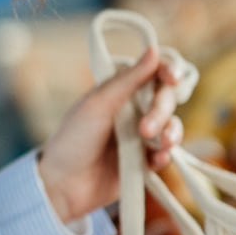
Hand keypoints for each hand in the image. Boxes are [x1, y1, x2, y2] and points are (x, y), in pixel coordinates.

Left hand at [37, 47, 183, 223]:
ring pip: (172, 126)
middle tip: (144, 129)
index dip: (168, 72)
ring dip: (171, 133)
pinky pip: (166, 154)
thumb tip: (154, 49)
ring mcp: (141, 136)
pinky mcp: (144, 161)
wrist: (64, 185)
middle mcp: (134, 110)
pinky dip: (164, 156)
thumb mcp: (99, 104)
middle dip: (161, 111)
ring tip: (159, 145)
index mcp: (120, 90)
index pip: (154, 73)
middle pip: (166, 99)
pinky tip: (154, 161)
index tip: (172, 78)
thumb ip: (129, 79)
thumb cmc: (74, 139)